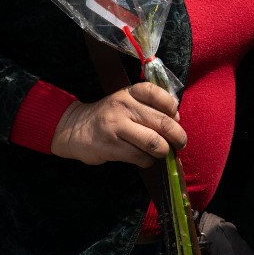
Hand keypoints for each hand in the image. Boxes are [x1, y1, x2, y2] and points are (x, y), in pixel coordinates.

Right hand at [51, 82, 185, 167]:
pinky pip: (141, 157)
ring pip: (154, 142)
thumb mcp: (123, 102)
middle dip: (177, 136)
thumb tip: (176, 121)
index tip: (174, 117)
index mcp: (127, 93)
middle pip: (162, 122)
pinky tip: (144, 158)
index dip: (171, 107)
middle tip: (179, 143)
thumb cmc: (107, 117)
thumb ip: (147, 107)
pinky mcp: (111, 146)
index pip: (155, 93)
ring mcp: (116, 127)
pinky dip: (148, 161)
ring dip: (163, 151)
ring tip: (161, 152)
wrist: (73, 129)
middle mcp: (122, 107)